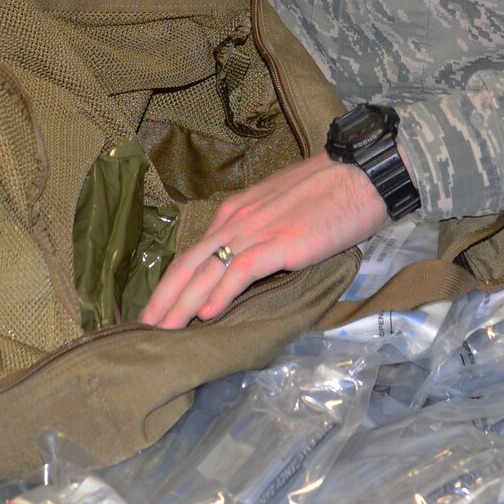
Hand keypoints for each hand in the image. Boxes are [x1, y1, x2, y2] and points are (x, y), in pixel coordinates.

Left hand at [141, 153, 388, 328]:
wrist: (360, 173)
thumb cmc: (328, 193)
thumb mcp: (281, 212)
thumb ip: (260, 235)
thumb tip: (249, 263)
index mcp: (235, 214)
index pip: (194, 253)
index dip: (171, 282)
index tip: (157, 307)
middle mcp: (236, 221)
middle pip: (188, 263)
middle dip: (163, 298)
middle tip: (143, 327)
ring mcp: (255, 231)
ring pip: (207, 270)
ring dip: (181, 303)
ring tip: (162, 330)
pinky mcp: (279, 243)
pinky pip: (241, 270)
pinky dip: (221, 293)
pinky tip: (207, 315)